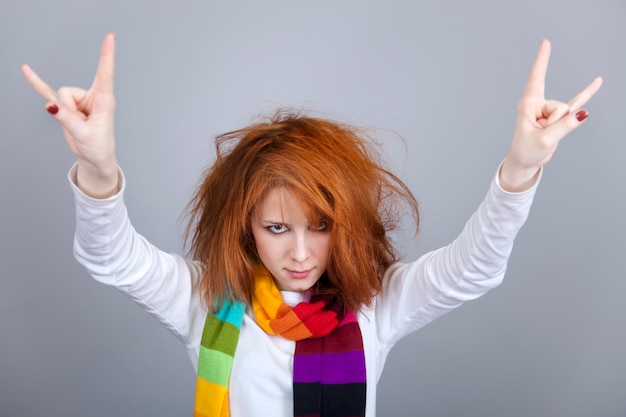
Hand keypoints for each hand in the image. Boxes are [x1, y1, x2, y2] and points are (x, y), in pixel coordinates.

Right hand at [22, 33, 118, 197]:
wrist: (94, 157)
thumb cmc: (97, 145)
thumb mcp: (84, 134)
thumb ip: (66, 118)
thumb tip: (49, 105)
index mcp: (103, 99)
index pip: (105, 73)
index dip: (107, 55)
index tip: (111, 36)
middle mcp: (91, 95)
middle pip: (66, 91)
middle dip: (67, 110)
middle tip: (81, 125)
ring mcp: (78, 100)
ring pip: (58, 97)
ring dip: (63, 113)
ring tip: (77, 125)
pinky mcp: (66, 106)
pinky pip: (48, 93)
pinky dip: (37, 83)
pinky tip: (26, 70)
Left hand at [500, 39, 602, 191]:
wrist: (525, 162)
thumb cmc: (527, 151)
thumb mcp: (544, 141)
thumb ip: (564, 127)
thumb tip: (582, 113)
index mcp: (528, 105)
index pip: (537, 78)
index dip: (542, 60)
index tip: (545, 42)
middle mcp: (538, 104)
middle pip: (560, 107)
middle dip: (557, 123)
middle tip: (542, 134)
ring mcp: (549, 109)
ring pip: (568, 113)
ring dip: (561, 128)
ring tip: (546, 136)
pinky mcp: (558, 116)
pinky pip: (576, 105)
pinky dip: (586, 94)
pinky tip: (597, 82)